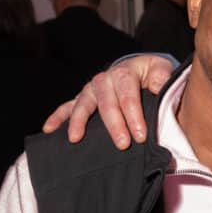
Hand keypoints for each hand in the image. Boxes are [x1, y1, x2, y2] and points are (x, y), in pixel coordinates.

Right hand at [41, 55, 175, 146]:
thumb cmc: (152, 73)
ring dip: (79, 122)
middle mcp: (104, 80)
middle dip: (114, 125)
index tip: (141, 135)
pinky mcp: (83, 98)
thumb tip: (157, 87)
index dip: (134, 116)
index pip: (128, 96)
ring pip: (83, 105)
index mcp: (124, 73)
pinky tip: (49, 130)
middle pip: (107, 104)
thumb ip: (162, 78)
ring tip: (76, 139)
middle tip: (123, 144)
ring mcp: (91, 89)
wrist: (138, 68)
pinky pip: (67, 107)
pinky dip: (57, 117)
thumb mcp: (161, 70)